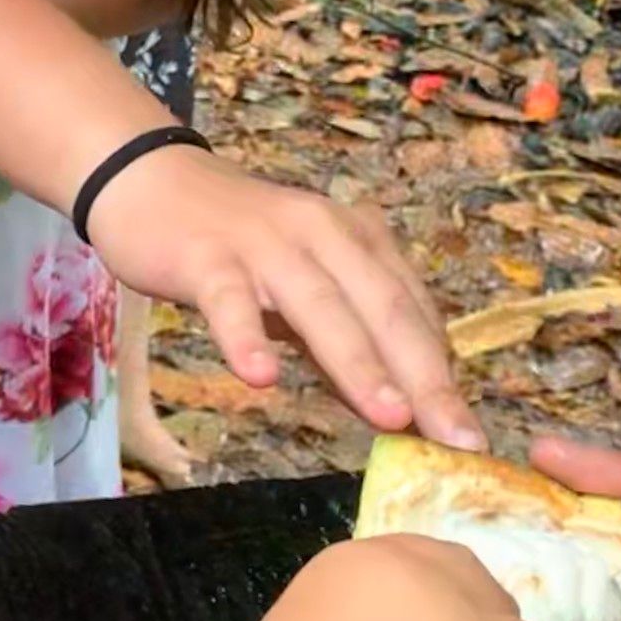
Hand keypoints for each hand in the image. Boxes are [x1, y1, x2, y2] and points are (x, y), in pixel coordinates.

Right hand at [84, 145, 485, 450]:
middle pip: (384, 309)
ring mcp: (267, 245)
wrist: (153, 182)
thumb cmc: (239, 247)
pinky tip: (260, 379)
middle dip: (424, 378)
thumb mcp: (305, 290)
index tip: (467, 435)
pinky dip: (246, 337)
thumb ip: (343, 342)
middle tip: (456, 438)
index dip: (442, 375)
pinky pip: (230, 301)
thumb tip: (391, 409)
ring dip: (358, 363)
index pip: (412, 313)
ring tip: (390, 417)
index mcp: (358, 243)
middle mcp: (325, 235)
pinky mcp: (208, 257)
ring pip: (321, 306)